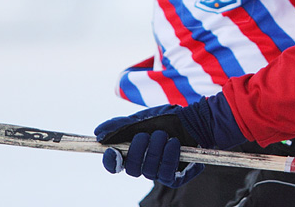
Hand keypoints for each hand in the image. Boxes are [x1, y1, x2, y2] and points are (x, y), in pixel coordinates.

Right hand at [94, 94, 246, 186]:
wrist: (196, 119)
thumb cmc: (169, 119)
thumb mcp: (144, 118)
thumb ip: (121, 125)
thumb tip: (98, 133)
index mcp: (133, 152)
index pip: (115, 164)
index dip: (111, 161)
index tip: (112, 151)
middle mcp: (144, 164)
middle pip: (131, 169)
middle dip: (138, 150)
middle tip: (148, 134)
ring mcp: (159, 172)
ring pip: (148, 171)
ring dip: (155, 150)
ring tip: (164, 135)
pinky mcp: (175, 177)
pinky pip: (166, 173)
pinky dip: (169, 156)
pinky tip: (175, 143)